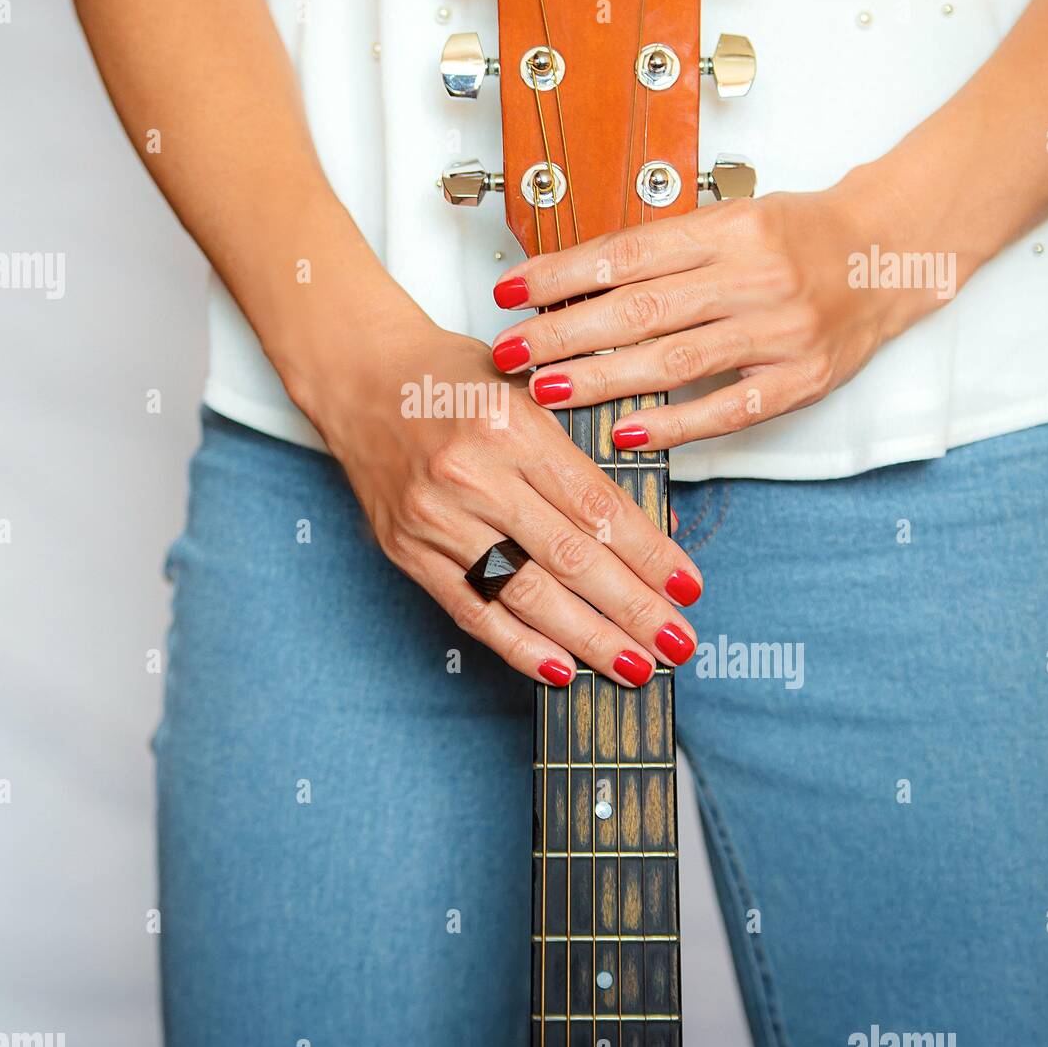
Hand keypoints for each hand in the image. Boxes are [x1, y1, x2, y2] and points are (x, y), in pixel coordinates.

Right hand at [300, 315, 702, 688]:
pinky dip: (519, 645)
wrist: (360, 376)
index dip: (649, 555)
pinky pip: (471, 611)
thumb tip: (646, 533)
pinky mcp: (407, 551)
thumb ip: (579, 458)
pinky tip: (561, 669)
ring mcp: (434, 519)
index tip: (687, 589)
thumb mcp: (527, 394)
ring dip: (588, 638)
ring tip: (635, 666)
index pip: (596, 507)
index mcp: (511, 426)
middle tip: (677, 643)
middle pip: (569, 558)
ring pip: (525, 593)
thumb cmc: (450, 379)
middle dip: (632, 609)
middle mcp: (471, 475)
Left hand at [488, 169, 948, 449]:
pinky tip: (629, 432)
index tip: (510, 292)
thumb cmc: (798, 237)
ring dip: (603, 379)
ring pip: (676, 359)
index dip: (562, 275)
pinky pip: (731, 408)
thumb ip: (665, 252)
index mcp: (730, 229)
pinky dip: (677, 423)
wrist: (890, 252)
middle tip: (510, 353)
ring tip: (548, 389)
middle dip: (564, 334)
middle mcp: (754, 277)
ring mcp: (781, 330)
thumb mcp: (731, 220)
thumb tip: (573, 282)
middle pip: (641, 309)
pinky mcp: (803, 377)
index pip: (627, 253)